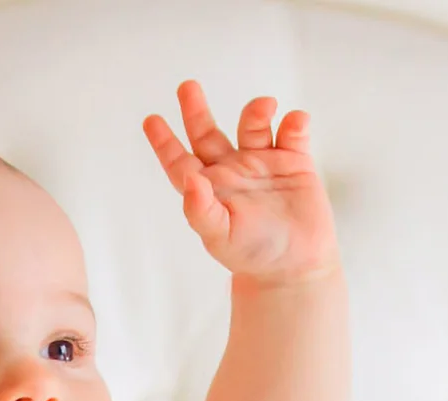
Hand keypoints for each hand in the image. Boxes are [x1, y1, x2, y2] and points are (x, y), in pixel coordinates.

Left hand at [143, 80, 340, 285]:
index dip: (165, 142)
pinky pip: (292, 133)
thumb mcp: (220, 237)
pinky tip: (295, 122)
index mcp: (210, 189)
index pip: (180, 162)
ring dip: (257, 112)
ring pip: (253, 125)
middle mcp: (232, 171)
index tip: (151, 120)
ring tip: (266, 107)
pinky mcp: (294, 162)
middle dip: (196, 110)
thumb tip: (189, 179)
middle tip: (187, 87)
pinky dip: (294, 123)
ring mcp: (262, 163)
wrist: (296, 267)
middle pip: (208, 133)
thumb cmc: (253, 255)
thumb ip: (200, 210)